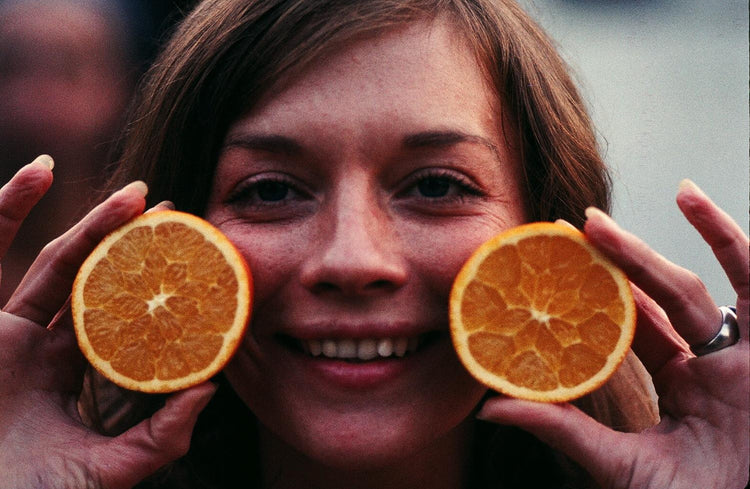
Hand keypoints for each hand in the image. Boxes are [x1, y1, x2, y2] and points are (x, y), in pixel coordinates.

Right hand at [0, 156, 216, 488]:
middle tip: (174, 210)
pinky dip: (7, 209)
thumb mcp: (108, 470)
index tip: (194, 261)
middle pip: (96, 281)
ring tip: (138, 192)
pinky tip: (39, 171)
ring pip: (57, 262)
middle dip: (133, 244)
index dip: (154, 291)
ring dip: (93, 222)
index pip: (123, 321)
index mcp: (75, 377)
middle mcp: (44, 349)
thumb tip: (211, 390)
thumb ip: (159, 438)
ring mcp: (8, 332)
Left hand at [477, 180, 748, 488]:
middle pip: (653, 300)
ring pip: (687, 288)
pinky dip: (728, 239)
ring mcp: (739, 355)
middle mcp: (707, 364)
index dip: (593, 298)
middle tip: (565, 229)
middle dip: (610, 263)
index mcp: (678, 386)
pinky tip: (692, 198)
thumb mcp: (619, 463)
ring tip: (596, 220)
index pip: (629, 330)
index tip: (551, 268)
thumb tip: (489, 407)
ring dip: (645, 251)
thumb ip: (564, 429)